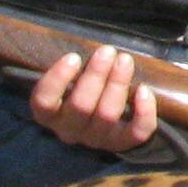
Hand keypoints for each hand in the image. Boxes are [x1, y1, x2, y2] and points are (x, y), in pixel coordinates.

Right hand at [29, 45, 158, 153]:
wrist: (103, 115)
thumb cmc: (83, 85)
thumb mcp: (70, 76)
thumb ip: (71, 64)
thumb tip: (84, 43)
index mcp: (50, 114)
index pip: (44, 102)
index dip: (57, 79)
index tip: (73, 57)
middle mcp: (70, 130)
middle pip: (81, 106)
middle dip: (96, 75)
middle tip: (107, 51)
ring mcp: (96, 139)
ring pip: (107, 115)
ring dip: (118, 84)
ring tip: (125, 60)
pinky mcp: (121, 143)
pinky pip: (136, 133)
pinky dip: (143, 112)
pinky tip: (144, 90)